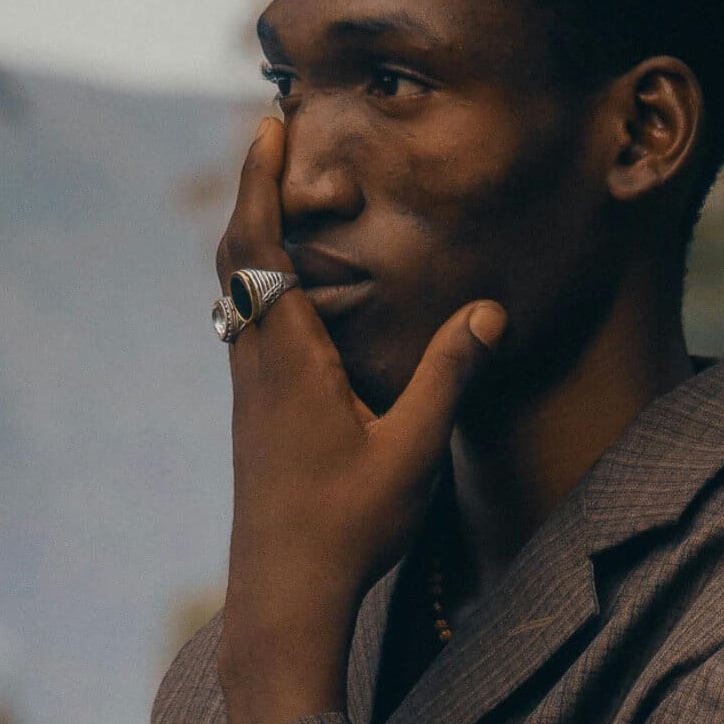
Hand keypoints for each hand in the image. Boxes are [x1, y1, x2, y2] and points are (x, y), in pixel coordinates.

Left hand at [215, 115, 501, 723]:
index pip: (260, 247)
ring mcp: (250, 391)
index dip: (262, 180)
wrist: (284, 597)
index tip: (271, 126)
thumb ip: (448, 376)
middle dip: (254, 192)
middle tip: (277, 140)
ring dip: (253, 237)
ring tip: (283, 197)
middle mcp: (256, 364)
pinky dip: (260, 282)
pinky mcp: (256, 416)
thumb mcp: (413, 451)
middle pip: (235, 257)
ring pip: (235, 292)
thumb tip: (488, 311)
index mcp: (287, 358)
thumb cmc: (346, 528)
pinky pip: (247, 324)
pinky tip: (289, 289)